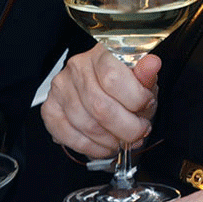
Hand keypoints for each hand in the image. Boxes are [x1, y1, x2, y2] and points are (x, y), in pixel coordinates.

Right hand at [41, 47, 160, 157]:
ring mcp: (61, 88)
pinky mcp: (50, 108)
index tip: (146, 106)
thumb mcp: (143, 79)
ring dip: (110, 140)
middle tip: (138, 132)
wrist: (104, 88)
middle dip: (126, 128)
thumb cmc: (124, 84)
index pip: (113, 78)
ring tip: (122, 140)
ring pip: (86, 125)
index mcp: (102, 54)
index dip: (135, 99)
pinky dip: (90, 147)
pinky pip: (68, 135)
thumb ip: (147, 75)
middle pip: (100, 107)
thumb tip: (152, 64)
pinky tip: (104, 146)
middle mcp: (77, 68)